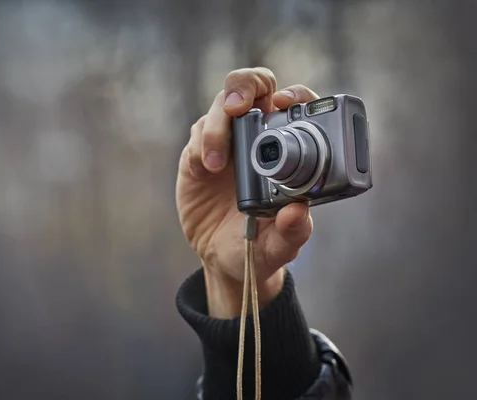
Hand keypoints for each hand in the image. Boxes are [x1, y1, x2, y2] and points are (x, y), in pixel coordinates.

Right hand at [176, 68, 318, 318]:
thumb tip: (297, 212)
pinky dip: (200, 146)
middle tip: (237, 107)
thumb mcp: (279, 246)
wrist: (223, 257)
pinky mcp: (198, 155)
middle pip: (253, 87)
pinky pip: (197, 135)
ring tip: (216, 164)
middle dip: (244, 86)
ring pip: (220, 108)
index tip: (284, 104)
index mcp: (287, 148)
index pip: (294, 104)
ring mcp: (227, 143)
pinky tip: (205, 170)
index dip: (293, 94)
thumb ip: (292, 232)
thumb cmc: (260, 245)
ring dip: (216, 129)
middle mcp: (257, 138)